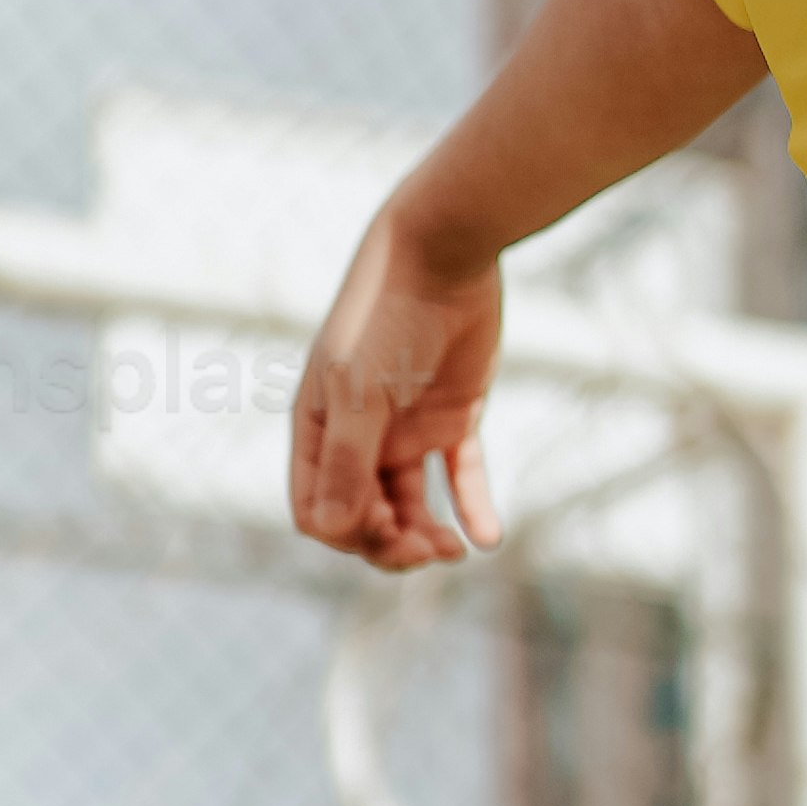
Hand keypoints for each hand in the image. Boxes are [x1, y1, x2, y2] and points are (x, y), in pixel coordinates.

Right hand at [292, 201, 503, 571]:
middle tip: (428, 552)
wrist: (443, 253)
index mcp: (321, 429)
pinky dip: (473, 509)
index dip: (346, 534)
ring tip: (455, 550)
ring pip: (411, 505)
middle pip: (365, 517)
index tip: (382, 526)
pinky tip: (487, 537)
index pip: (318, 510)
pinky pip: (461, 477)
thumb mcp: (360, 392)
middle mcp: (360, 436)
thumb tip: (333, 534)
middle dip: (390, 544)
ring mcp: (407, 429)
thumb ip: (350, 463)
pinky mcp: (454, 418)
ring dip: (428, 535)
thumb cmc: (386, 317)